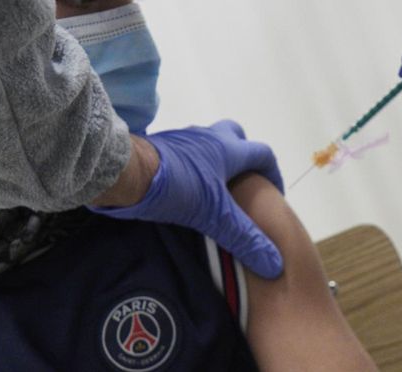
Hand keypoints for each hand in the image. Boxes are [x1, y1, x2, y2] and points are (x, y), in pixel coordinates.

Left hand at [89, 120, 285, 278]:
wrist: (126, 172)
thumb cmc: (176, 188)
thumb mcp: (215, 217)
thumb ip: (244, 239)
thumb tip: (275, 264)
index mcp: (227, 149)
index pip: (262, 153)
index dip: (273, 173)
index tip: (274, 194)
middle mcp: (208, 137)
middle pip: (236, 137)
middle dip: (244, 157)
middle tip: (243, 184)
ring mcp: (183, 138)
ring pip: (209, 143)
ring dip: (216, 161)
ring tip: (214, 190)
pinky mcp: (162, 146)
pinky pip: (186, 152)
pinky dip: (194, 166)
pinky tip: (186, 189)